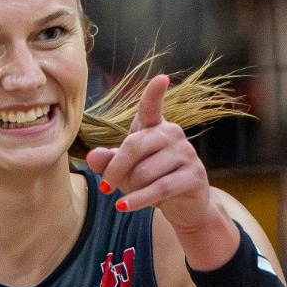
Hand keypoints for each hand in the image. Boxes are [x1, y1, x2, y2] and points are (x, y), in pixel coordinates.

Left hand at [87, 74, 225, 232]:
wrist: (185, 206)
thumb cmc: (151, 182)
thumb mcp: (125, 172)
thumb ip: (108, 162)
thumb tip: (92, 156)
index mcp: (155, 129)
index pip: (152, 108)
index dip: (154, 94)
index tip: (161, 78)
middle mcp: (173, 135)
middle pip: (134, 146)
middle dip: (115, 169)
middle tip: (104, 187)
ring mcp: (187, 154)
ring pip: (145, 172)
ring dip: (133, 188)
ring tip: (137, 194)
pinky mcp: (194, 176)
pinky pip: (158, 188)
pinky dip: (137, 200)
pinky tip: (122, 207)